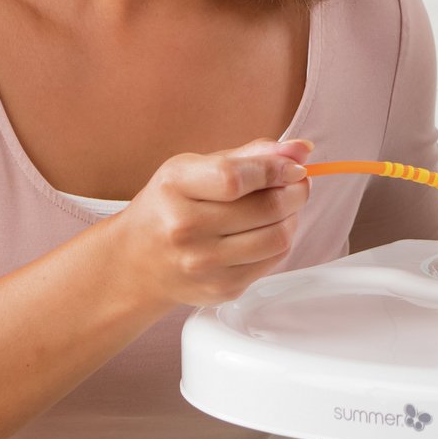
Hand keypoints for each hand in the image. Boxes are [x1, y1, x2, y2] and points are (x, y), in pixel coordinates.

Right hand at [113, 137, 312, 307]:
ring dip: (292, 218)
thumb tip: (301, 149)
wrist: (136, 262)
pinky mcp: (222, 289)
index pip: (236, 178)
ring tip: (282, 207)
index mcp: (175, 186)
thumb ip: (250, 156)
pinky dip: (280, 242)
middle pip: (267, 208)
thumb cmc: (169, 207)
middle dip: (295, 191)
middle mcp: (185, 228)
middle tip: (297, 184)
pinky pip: (274, 261)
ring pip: (278, 238)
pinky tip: (266, 231)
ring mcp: (203, 264)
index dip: (276, 170)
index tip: (294, 166)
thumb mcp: (195, 168)